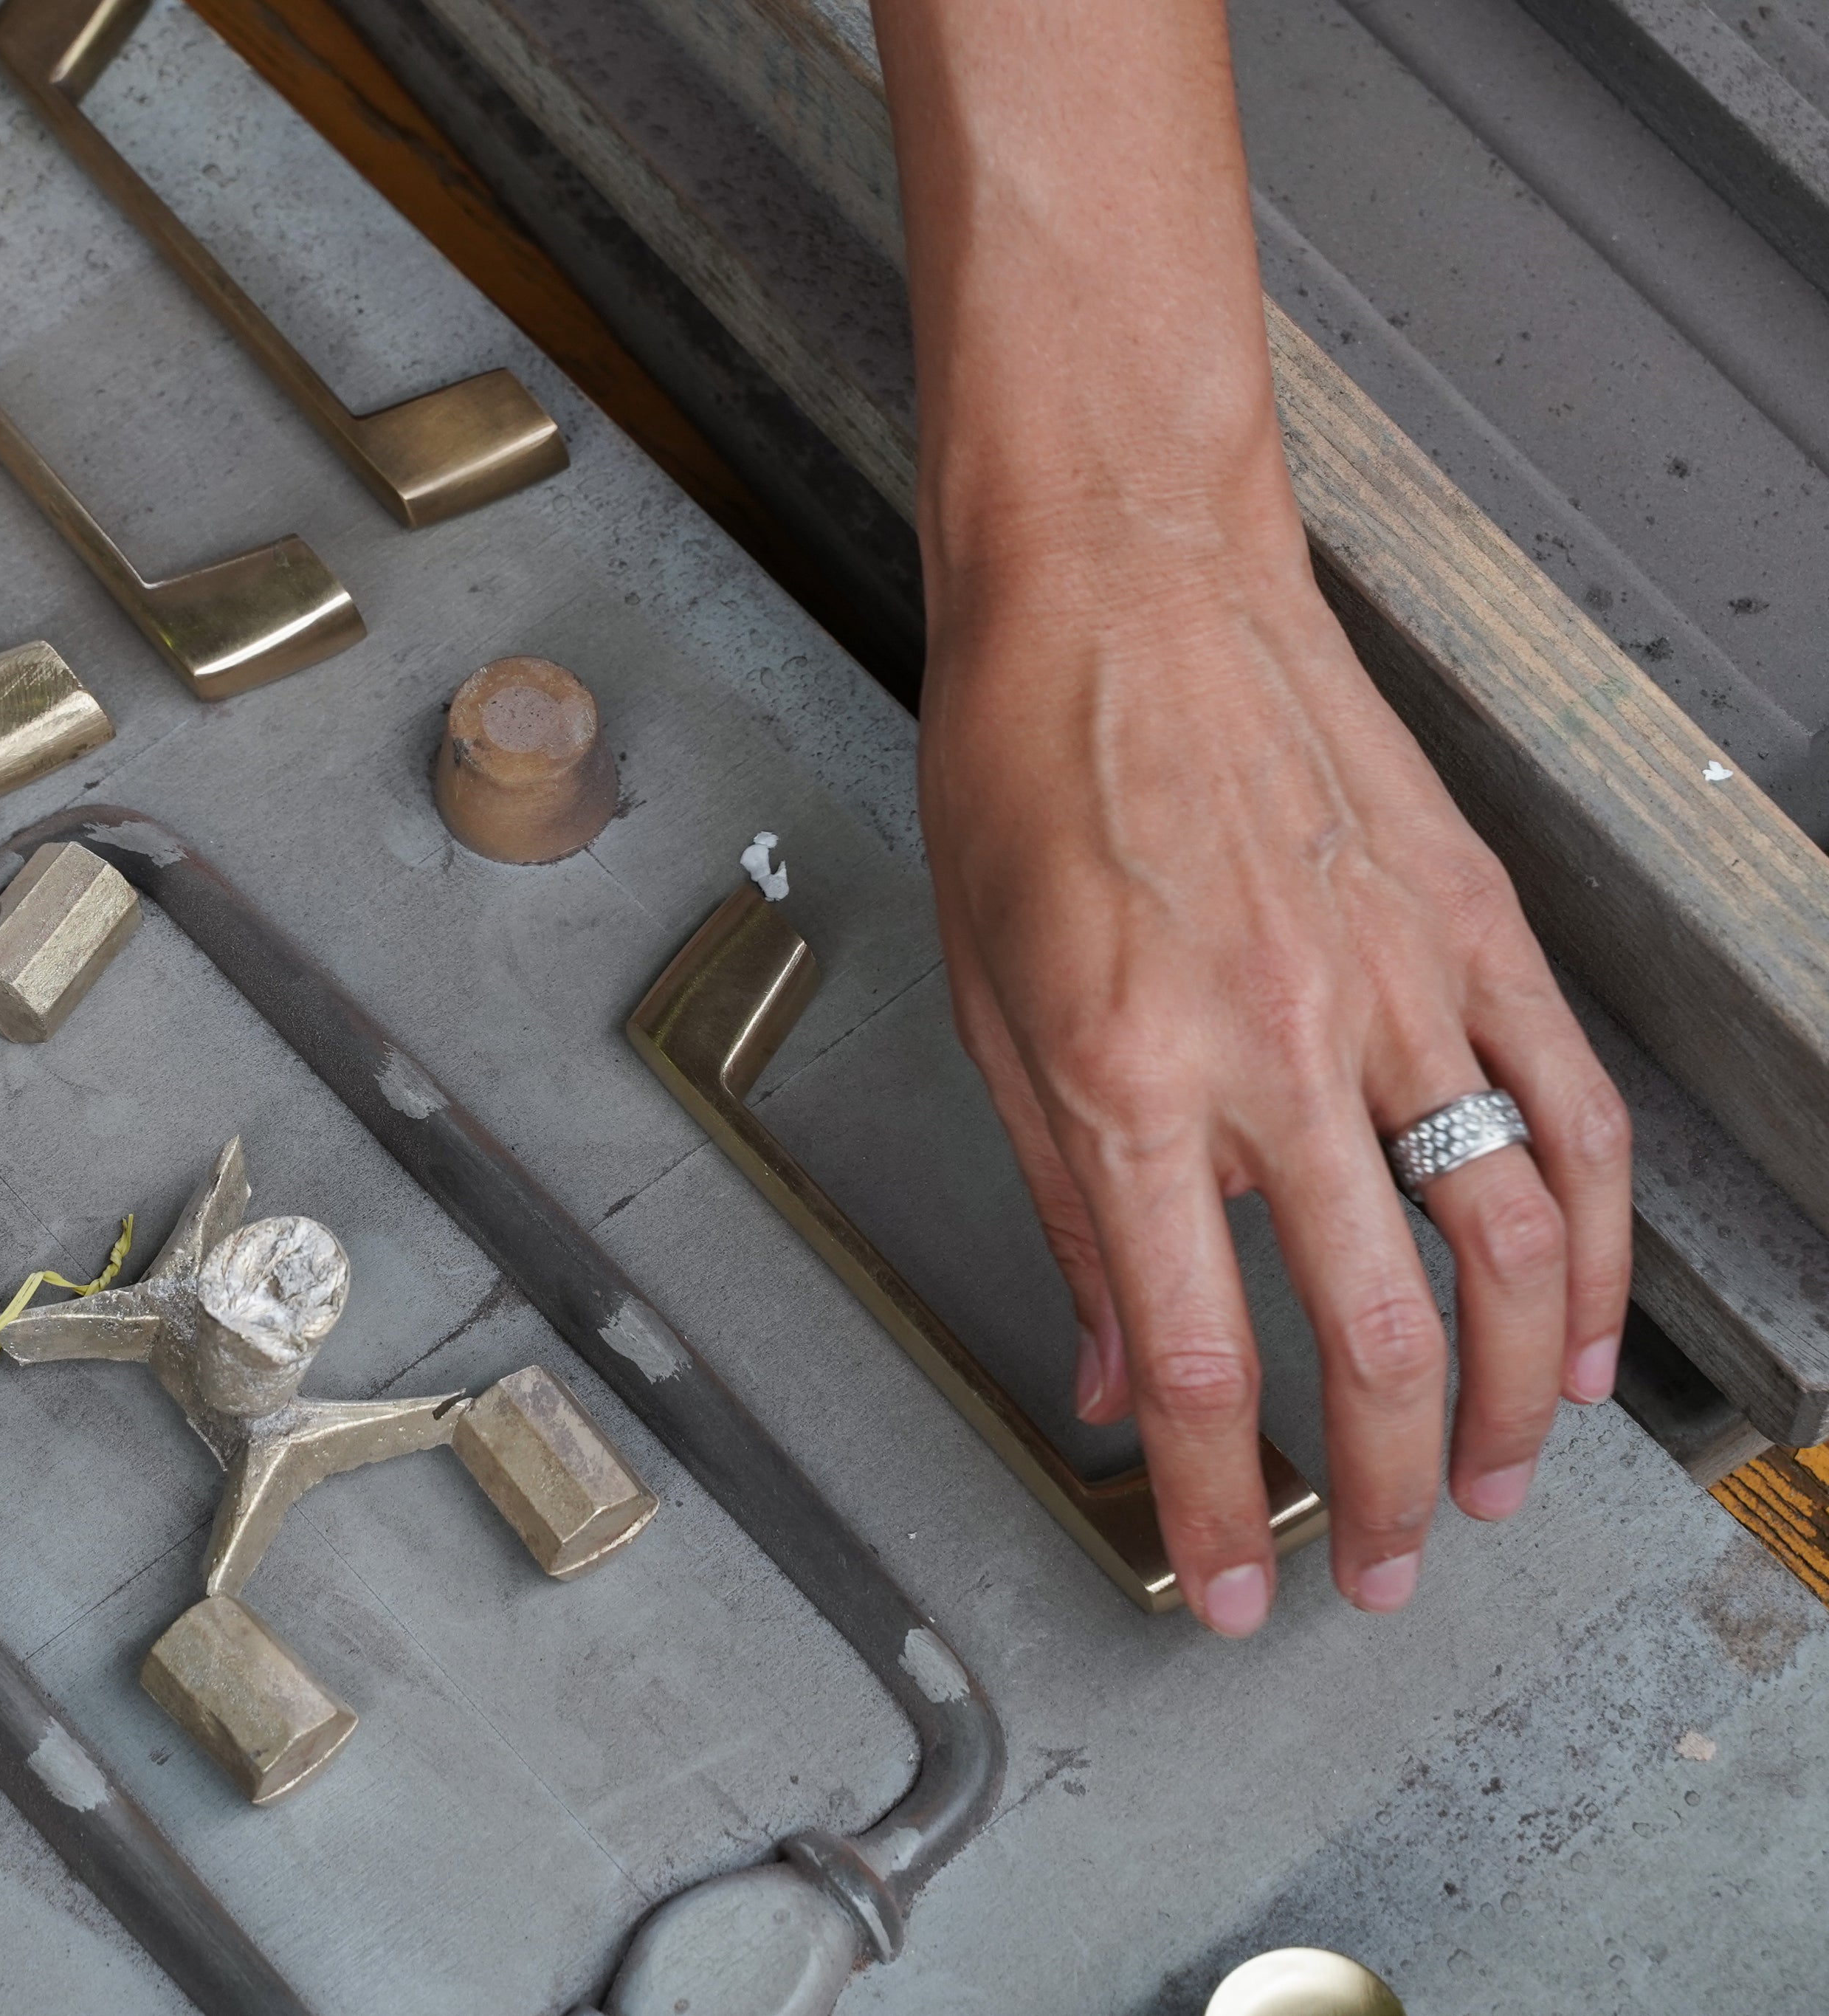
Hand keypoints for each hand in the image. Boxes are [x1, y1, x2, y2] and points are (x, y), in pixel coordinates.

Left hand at [920, 486, 1633, 1634]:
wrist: (1120, 587)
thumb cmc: (1024, 775)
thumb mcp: (985, 1003)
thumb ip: (1063, 1206)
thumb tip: (1105, 1379)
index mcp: (1122, 1075)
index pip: (1188, 1352)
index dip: (1210, 1501)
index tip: (1224, 1588)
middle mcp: (1272, 1046)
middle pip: (1364, 1332)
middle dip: (1373, 1491)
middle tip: (1375, 1576)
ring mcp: (1391, 986)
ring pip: (1501, 1245)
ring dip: (1504, 1398)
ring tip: (1483, 1489)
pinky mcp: (1470, 929)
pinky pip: (1568, 1115)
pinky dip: (1594, 1247)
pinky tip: (1578, 1335)